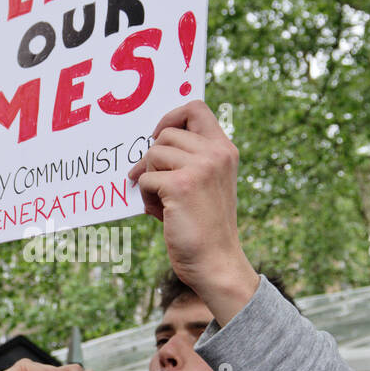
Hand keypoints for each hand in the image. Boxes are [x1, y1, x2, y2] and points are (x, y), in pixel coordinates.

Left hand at [128, 99, 258, 315]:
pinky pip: (146, 179)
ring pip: (153, 154)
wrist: (215, 262)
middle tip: (153, 181)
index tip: (158, 135)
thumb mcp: (205, 184)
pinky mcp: (181, 186)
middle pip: (165, 133)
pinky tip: (158, 213)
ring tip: (159, 201)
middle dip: (152, 157)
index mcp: (224, 150)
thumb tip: (148, 147)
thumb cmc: (205, 226)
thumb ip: (188, 160)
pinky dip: (145, 197)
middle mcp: (216, 154)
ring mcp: (200, 168)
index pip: (196, 108)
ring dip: (148, 178)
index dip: (171, 116)